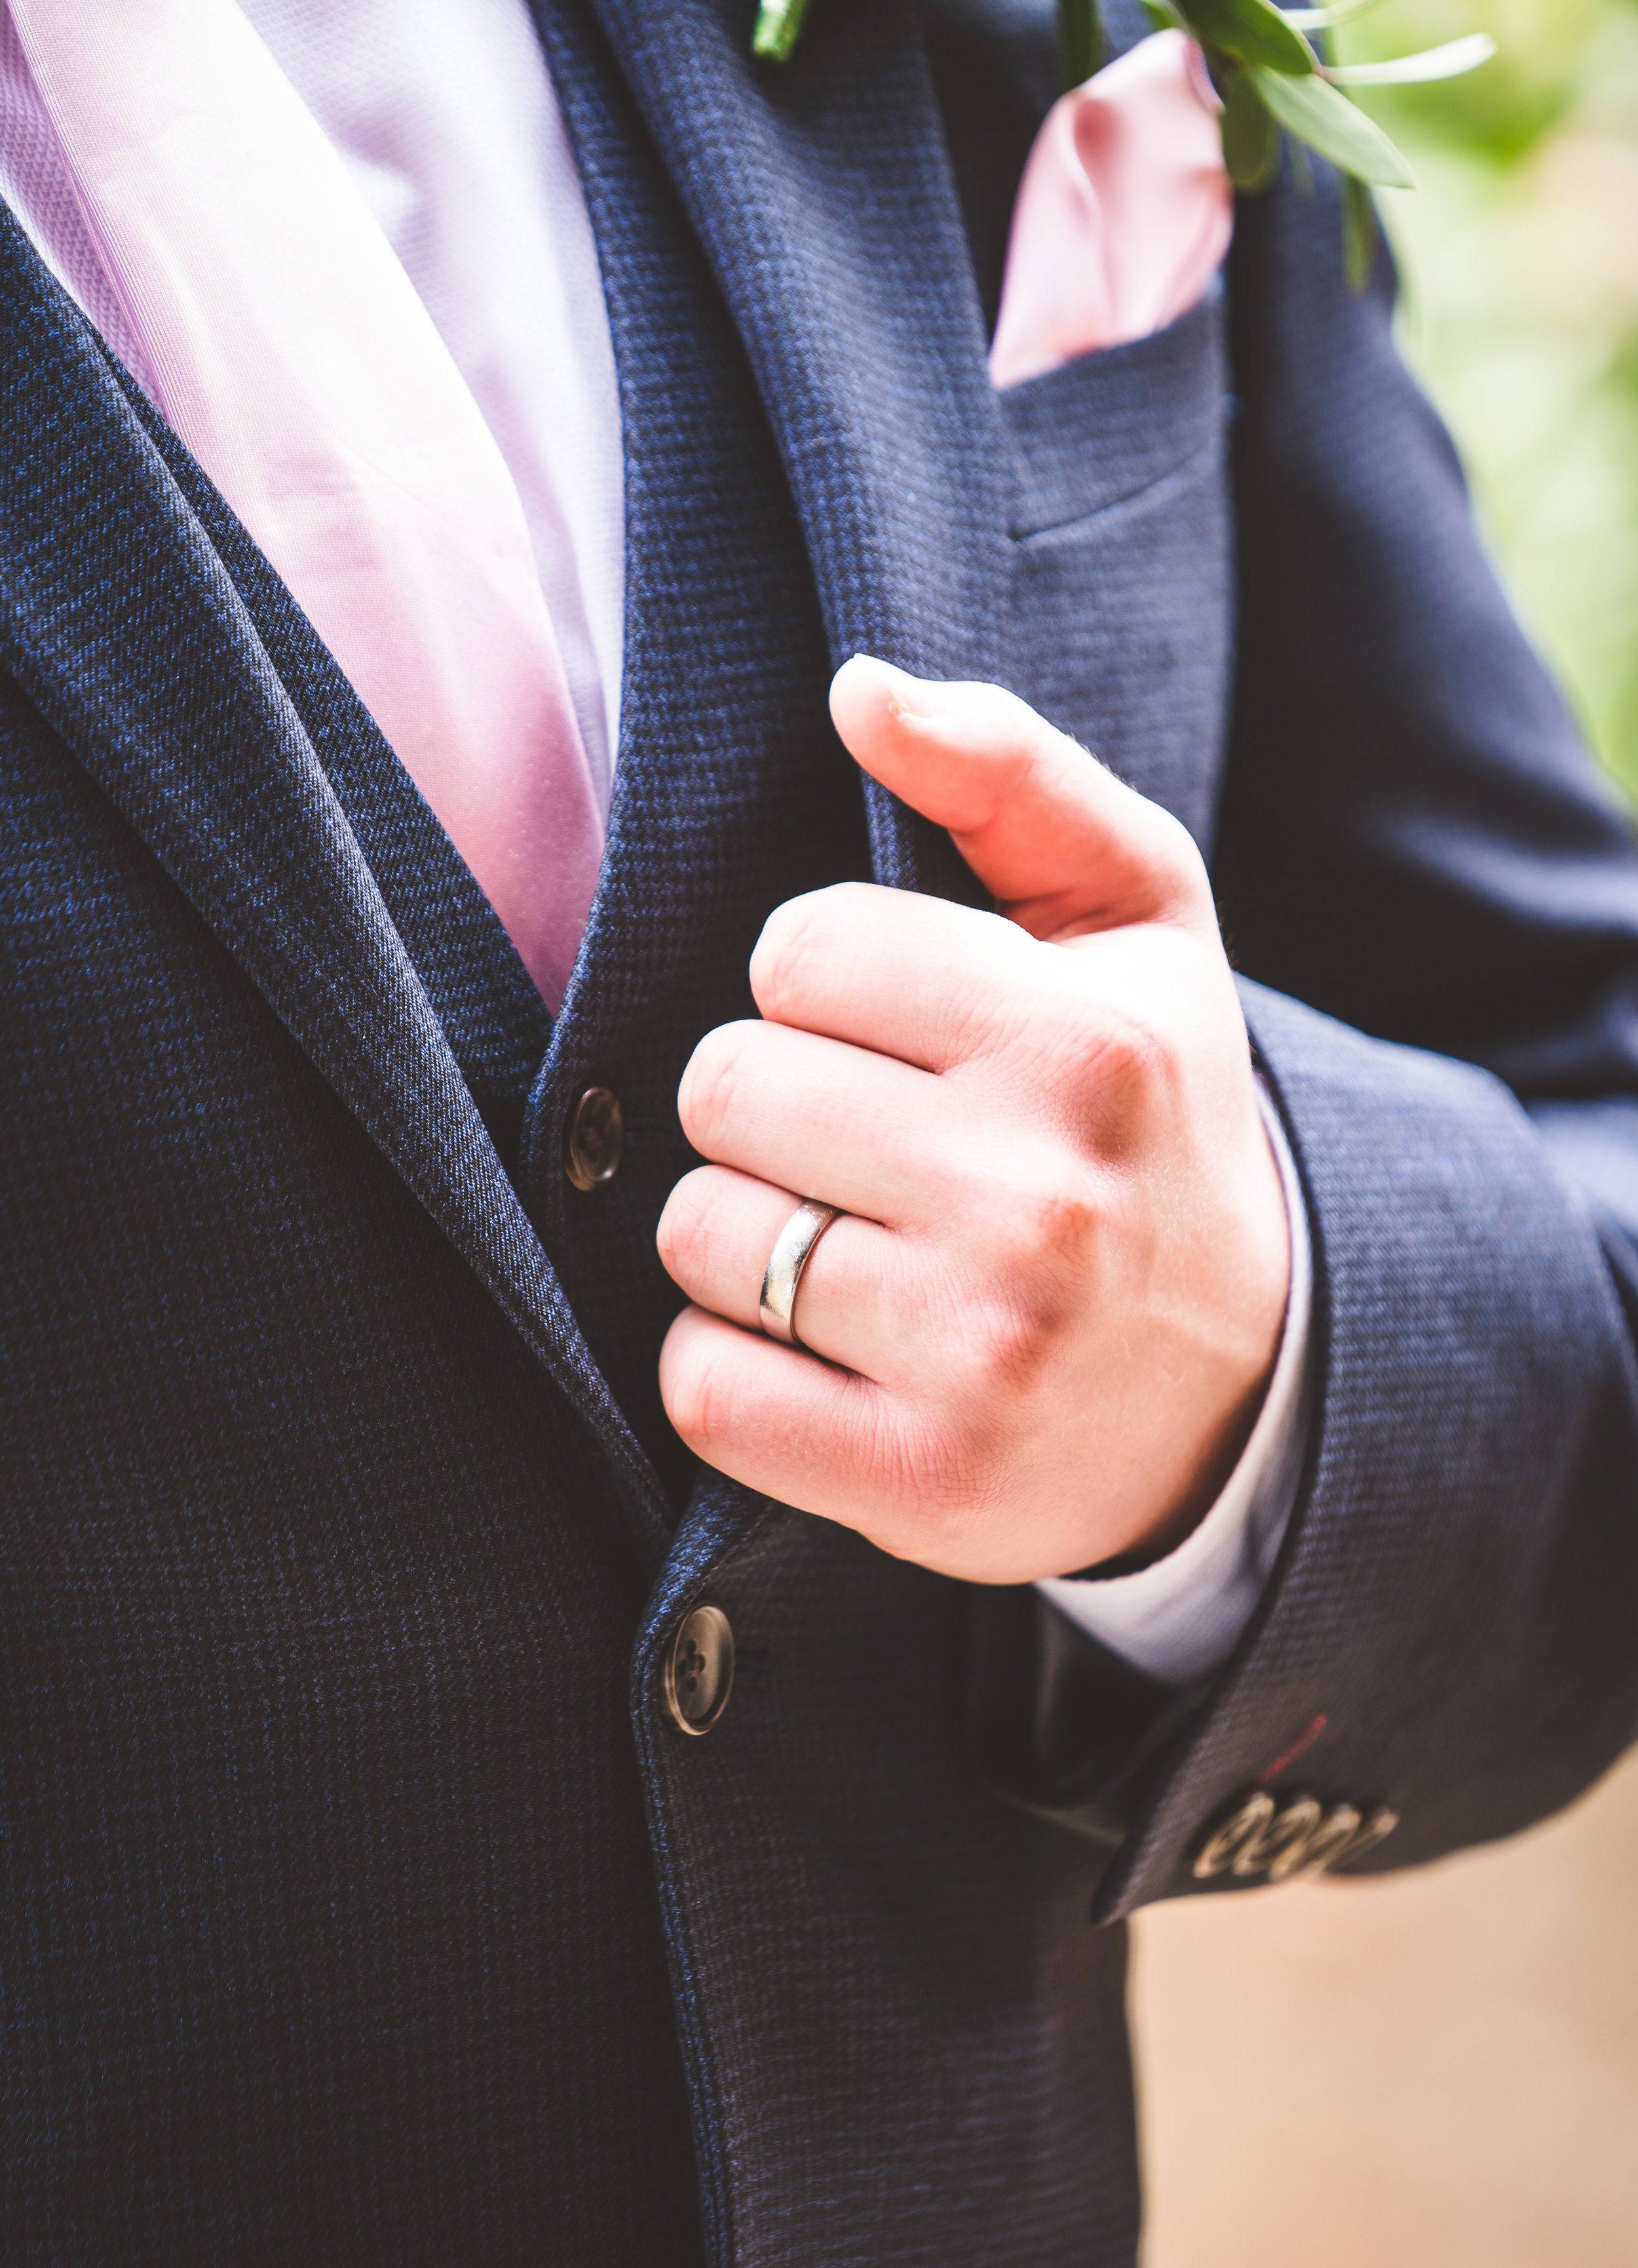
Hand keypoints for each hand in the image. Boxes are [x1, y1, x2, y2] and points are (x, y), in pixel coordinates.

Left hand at [655, 658, 1289, 1583]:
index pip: (796, 953)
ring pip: (699, 1235)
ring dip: (741, 1235)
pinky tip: (819, 1350)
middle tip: (867, 1149)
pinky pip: (702, 1387)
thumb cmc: (1150, 1118)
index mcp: (1090, 1043)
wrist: (1238, 1383)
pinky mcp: (922, 1482)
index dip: (821, 989)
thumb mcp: (1134, 923)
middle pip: (728, 1086)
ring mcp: (981, 1352)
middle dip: (773, 1105)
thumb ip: (1010, 774)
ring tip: (851, 1248)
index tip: (895, 1037)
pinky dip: (728, 1366)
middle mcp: (1041, 1198)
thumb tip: (856, 684)